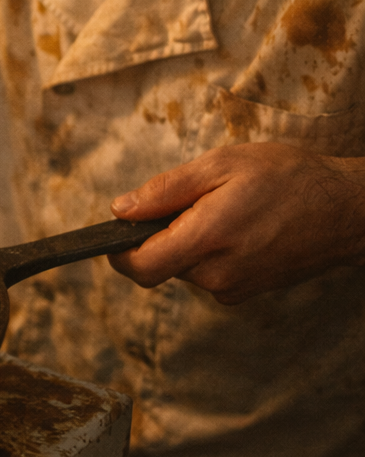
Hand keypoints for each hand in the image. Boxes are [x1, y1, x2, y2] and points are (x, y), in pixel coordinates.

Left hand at [108, 143, 364, 303]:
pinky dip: (209, 250)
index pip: (141, 267)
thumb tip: (120, 210)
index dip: (118, 251)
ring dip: (188, 240)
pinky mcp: (247, 291)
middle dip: (160, 235)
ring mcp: (235, 289)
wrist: (347, 210)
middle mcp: (218, 275)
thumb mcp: (220, 165)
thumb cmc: (288, 179)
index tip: (114, 232)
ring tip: (222, 208)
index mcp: (208, 241)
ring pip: (184, 267)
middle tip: (192, 200)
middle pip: (160, 264)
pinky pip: (208, 272)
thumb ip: (164, 191)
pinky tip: (236, 225)